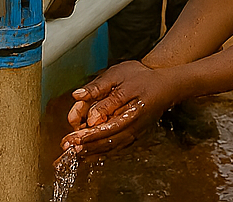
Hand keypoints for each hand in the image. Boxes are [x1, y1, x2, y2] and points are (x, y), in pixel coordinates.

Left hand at [60, 61, 180, 155]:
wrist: (166, 85)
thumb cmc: (142, 77)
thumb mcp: (119, 75)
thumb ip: (99, 88)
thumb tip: (78, 96)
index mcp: (128, 113)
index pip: (104, 128)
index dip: (86, 136)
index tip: (71, 140)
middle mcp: (132, 128)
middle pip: (106, 142)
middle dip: (84, 147)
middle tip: (66, 150)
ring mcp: (134, 133)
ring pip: (110, 148)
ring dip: (91, 153)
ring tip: (73, 157)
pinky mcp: (134, 135)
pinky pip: (116, 147)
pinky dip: (102, 152)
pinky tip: (89, 155)